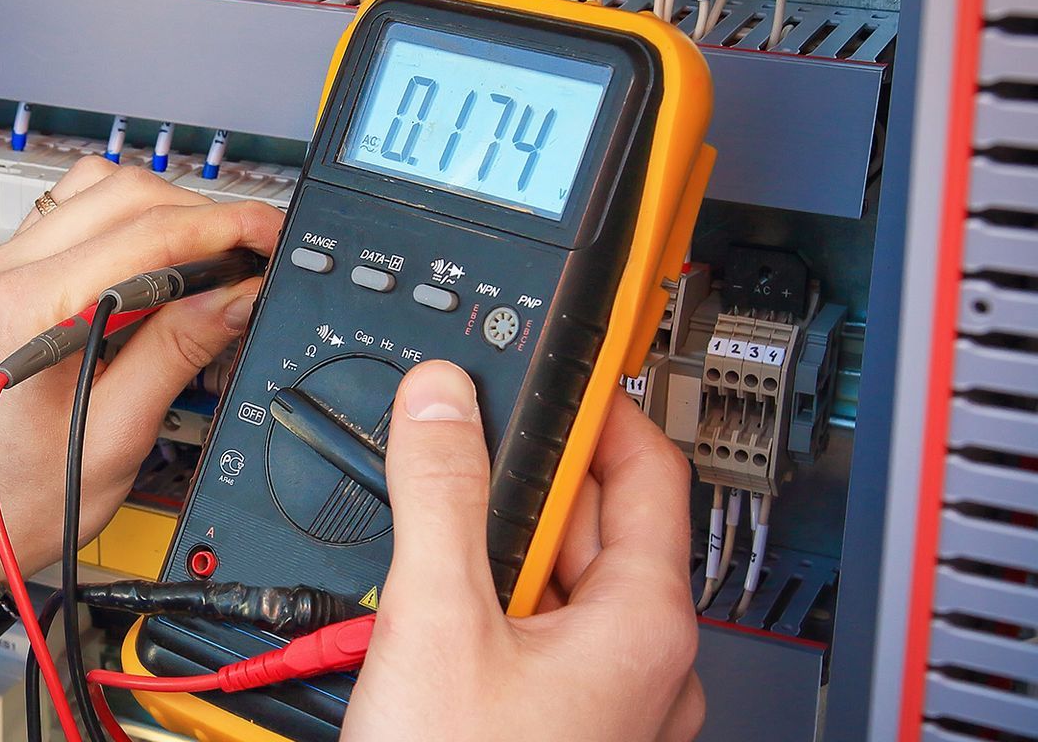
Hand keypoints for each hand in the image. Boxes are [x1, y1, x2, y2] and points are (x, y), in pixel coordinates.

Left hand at [0, 157, 281, 582]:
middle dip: (198, 212)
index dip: (222, 226)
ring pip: (93, 191)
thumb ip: (178, 352)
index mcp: (29, 309)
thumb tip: (236, 295)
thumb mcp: (117, 436)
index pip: (146, 231)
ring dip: (158, 211)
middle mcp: (2, 273)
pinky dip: (120, 226)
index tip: (267, 235)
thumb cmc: (13, 497)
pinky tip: (151, 268)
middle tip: (249, 251)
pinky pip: (68, 217)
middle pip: (121, 191)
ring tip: (205, 259)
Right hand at [340, 361, 703, 741]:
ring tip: (433, 567)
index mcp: (646, 625)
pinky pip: (545, 644)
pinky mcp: (569, 729)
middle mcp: (648, 667)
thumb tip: (441, 401)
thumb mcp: (436, 620)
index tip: (547, 375)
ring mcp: (613, 705)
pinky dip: (497, 614)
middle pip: (597, 527)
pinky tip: (440, 626)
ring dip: (501, 559)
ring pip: (565, 591)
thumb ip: (440, 496)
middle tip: (455, 464)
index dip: (594, 407)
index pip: (648, 467)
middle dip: (522, 489)